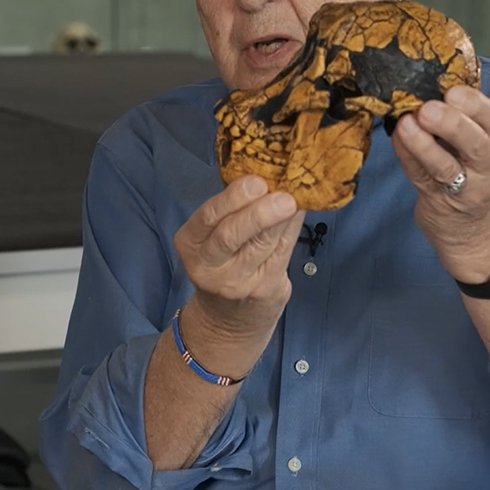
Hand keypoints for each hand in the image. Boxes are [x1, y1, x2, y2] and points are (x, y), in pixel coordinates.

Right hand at [172, 175, 305, 362]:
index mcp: (190, 243)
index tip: (256, 181)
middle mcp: (208, 266)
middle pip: (231, 235)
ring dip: (281, 219)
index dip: (231, 198)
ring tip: (295, 200)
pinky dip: (292, 230)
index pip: (207, 217)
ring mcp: (236, 282)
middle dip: (258, 213)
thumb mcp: (212, 238)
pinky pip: (281, 254)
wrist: (228, 319)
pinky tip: (300, 213)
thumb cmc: (223, 262)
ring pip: (261, 244)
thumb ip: (231, 210)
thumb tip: (267, 170)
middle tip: (282, 196)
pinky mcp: (263, 291)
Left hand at [391, 85, 489, 280]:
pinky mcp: (439, 201)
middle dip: (452, 123)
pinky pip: (420, 176)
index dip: (474, 103)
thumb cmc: (473, 172)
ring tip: (406, 124)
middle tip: (428, 107)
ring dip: (423, 144)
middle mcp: (489, 166)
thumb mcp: (482, 145)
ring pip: (445, 165)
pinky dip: (407, 156)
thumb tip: (426, 82)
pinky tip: (397, 138)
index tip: (452, 90)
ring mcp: (465, 188)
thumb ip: (463, 118)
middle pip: (475, 143)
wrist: (476, 232)